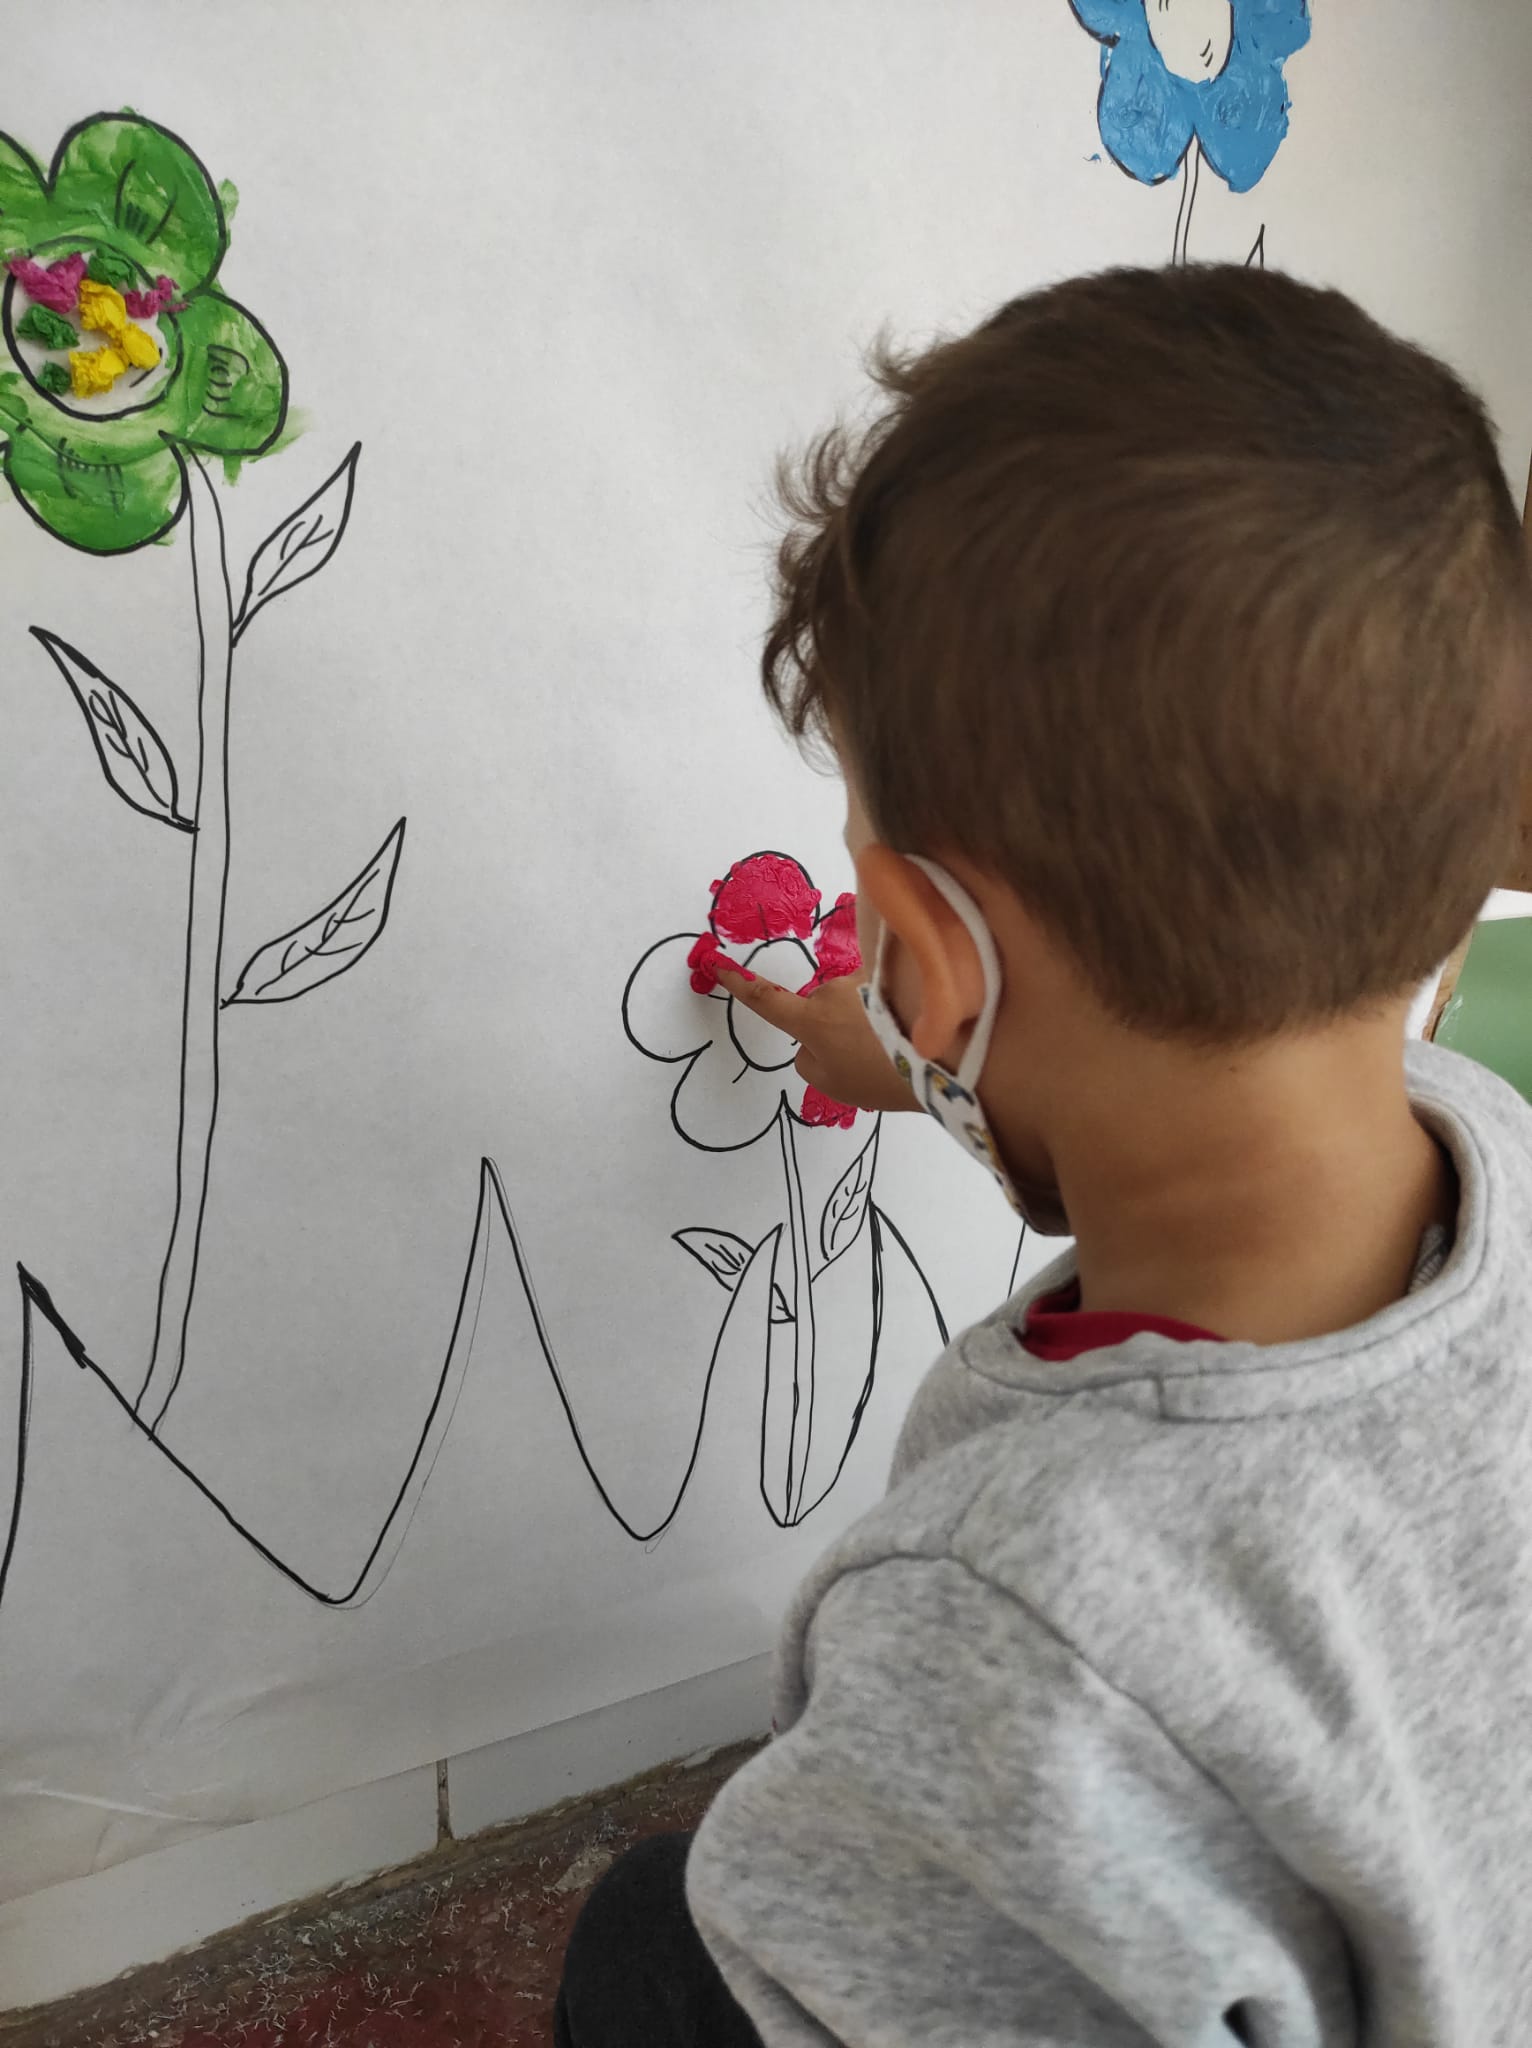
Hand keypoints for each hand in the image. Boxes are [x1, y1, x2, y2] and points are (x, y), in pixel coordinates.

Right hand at [712, 961, 920, 1113]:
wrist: (948, 1055)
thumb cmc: (883, 1076)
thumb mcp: (833, 1085)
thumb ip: (811, 1061)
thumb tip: (815, 1041)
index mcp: (812, 1020)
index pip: (766, 1001)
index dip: (740, 986)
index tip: (718, 966)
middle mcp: (835, 991)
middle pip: (824, 1013)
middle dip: (839, 1032)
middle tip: (870, 1062)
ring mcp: (868, 979)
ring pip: (857, 1004)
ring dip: (871, 1023)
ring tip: (900, 1052)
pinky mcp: (899, 976)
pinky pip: (884, 997)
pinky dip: (894, 1015)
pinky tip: (915, 1034)